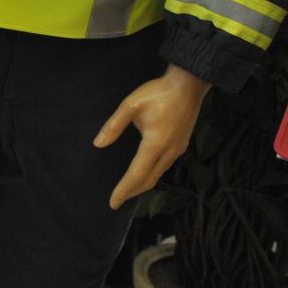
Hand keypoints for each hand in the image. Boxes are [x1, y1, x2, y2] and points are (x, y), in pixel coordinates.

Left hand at [95, 64, 211, 208]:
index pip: (137, 174)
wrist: (188, 84)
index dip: (124, 190)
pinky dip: (152, 174)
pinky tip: (145, 172)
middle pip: (149, 179)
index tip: (113, 203)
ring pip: (158, 174)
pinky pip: (165, 166)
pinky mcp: (182, 144)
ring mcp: (178, 149)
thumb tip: (98, 145)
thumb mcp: (130, 106)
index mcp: (155, 144)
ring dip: (143, 184)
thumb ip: (114, 126)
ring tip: (128, 190)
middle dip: (132, 191)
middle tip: (116, 201)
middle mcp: (169, 151)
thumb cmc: (157, 92)